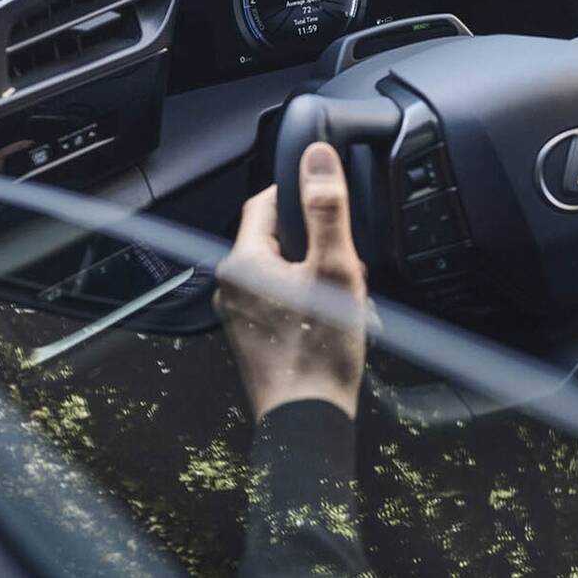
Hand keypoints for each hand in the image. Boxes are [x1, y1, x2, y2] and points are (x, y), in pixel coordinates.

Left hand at [214, 143, 366, 421]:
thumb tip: (318, 159)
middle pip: (278, 239)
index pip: (265, 201)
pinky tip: (334, 318)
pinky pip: (281, 300)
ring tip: (345, 296)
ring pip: (282, 271)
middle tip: (347, 262)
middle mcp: (230, 286)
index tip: (330, 200)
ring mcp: (238, 314)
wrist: (308, 418)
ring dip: (316, 273)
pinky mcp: (253, 337)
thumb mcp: (335, 268)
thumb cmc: (320, 351)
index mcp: (242, 261)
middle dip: (317, 242)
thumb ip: (326, 208)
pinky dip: (308, 299)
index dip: (299, 192)